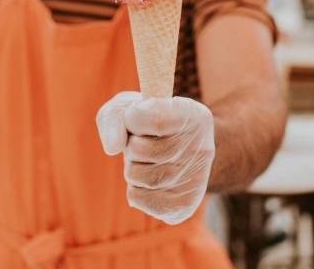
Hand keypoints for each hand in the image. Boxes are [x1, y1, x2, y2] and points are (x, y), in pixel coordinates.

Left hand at [97, 92, 214, 224]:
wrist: (179, 151)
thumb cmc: (149, 124)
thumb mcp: (131, 107)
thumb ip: (114, 115)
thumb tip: (112, 147)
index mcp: (193, 116)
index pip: (155, 118)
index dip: (132, 118)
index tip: (136, 117)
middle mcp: (201, 148)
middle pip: (140, 149)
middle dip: (130, 145)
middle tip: (144, 142)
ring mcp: (196, 181)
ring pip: (136, 175)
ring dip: (131, 166)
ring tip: (147, 160)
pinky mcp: (183, 207)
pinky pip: (135, 198)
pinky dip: (134, 188)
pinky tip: (149, 179)